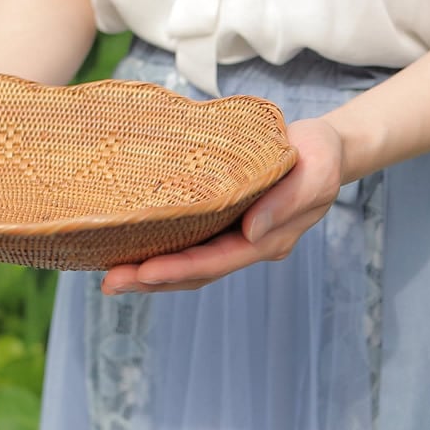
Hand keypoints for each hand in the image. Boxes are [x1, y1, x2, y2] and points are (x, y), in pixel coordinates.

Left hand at [100, 117, 344, 294]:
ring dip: (148, 274)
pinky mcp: (219, 220)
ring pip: (186, 264)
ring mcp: (231, 236)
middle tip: (110, 282)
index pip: (217, 262)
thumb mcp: (315, 173)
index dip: (179, 269)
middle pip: (194, 273)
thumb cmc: (319, 156)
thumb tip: (249, 232)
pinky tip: (127, 250)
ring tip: (109, 277)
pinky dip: (157, 250)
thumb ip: (286, 203)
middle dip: (151, 281)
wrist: (320, 147)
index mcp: (268, 241)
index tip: (144, 272)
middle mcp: (245, 244)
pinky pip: (185, 242)